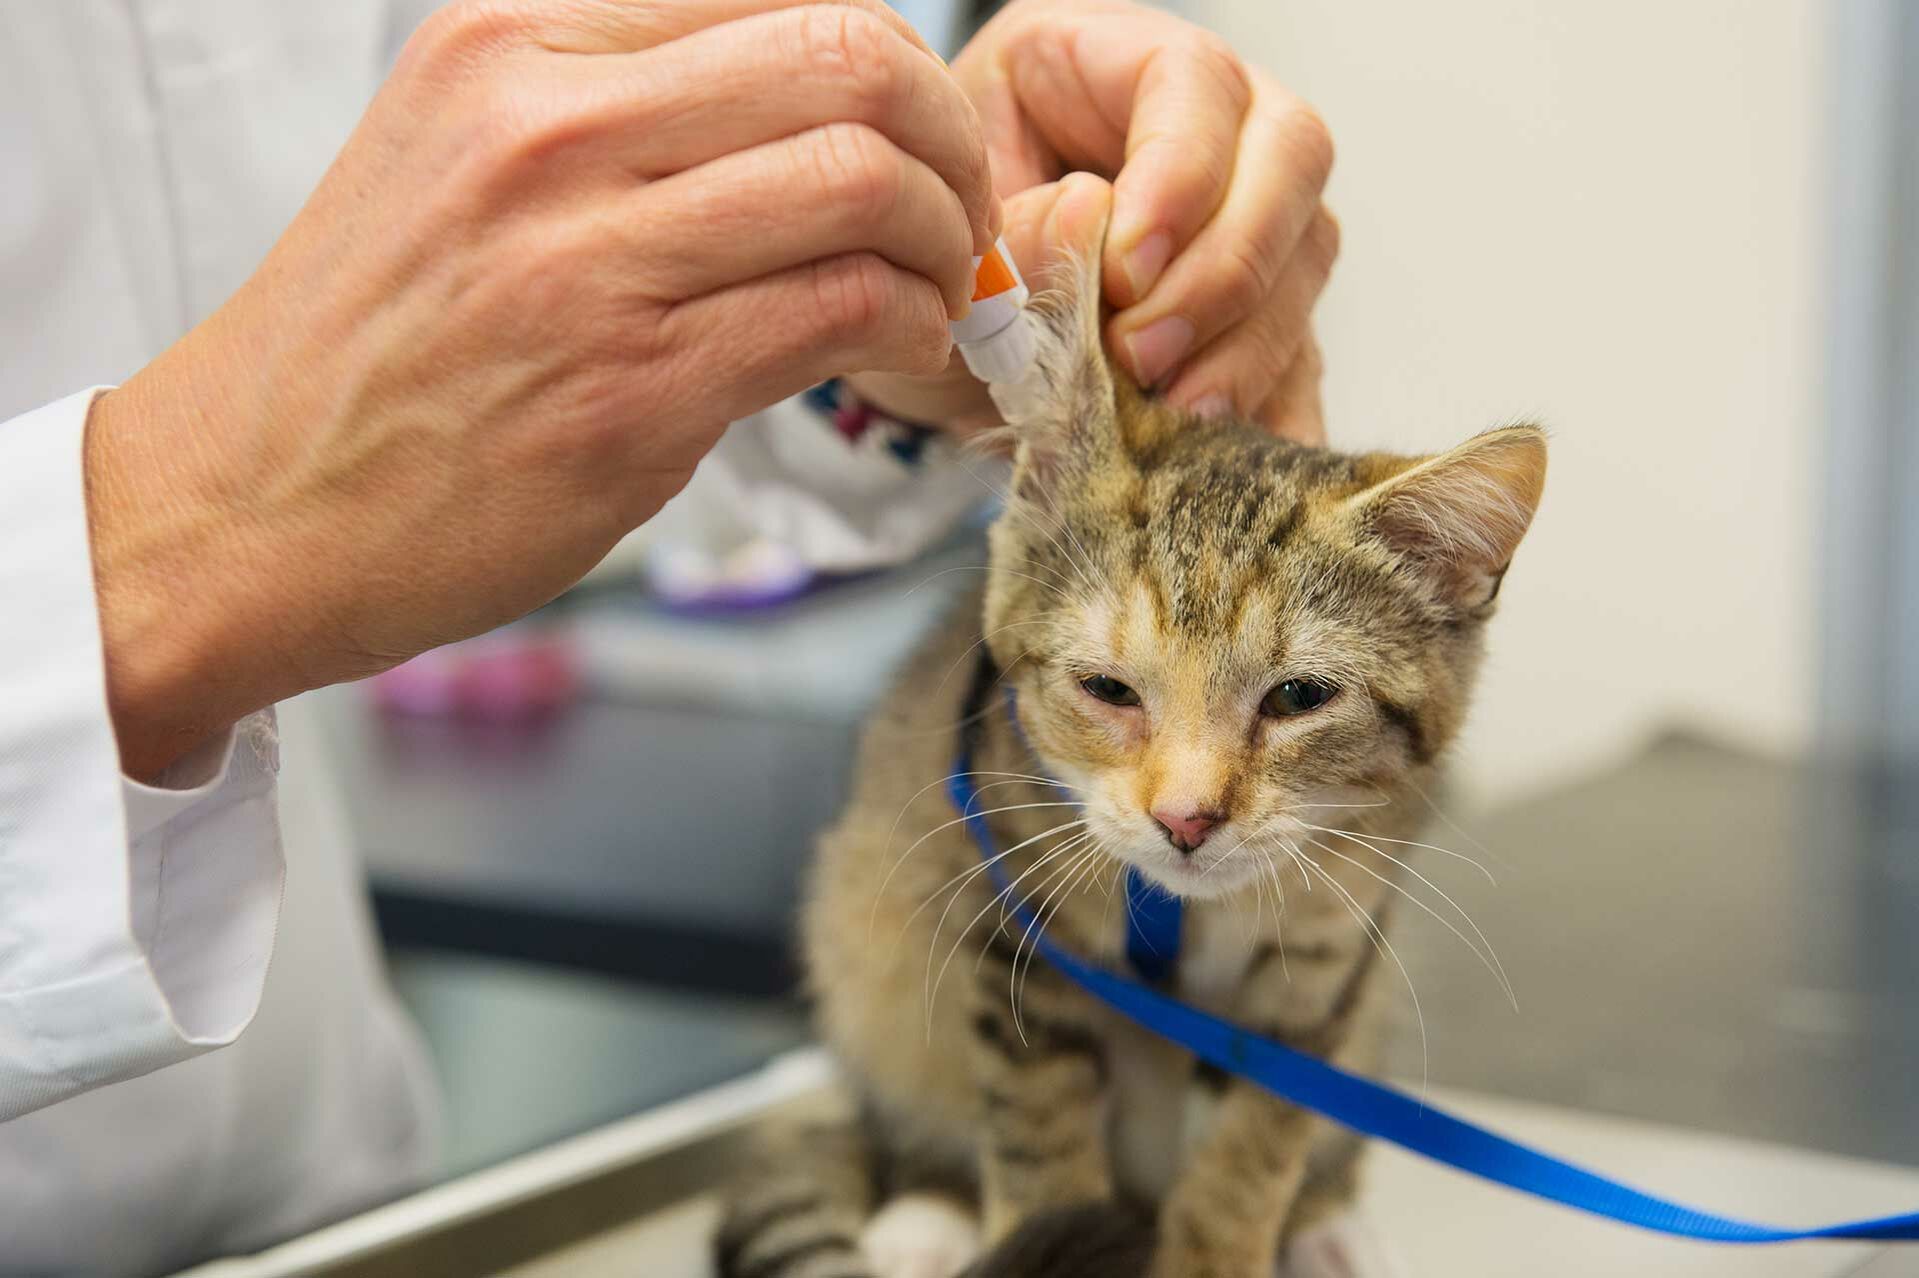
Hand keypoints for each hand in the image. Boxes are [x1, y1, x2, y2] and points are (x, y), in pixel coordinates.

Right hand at [85, 0, 997, 776]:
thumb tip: (806, 119)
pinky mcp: (630, 391)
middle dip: (948, 135)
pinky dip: (912, 325)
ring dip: (944, 240)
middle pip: (848, 56)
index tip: (910, 136)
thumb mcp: (460, 161)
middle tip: (957, 209)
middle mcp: (547, 128)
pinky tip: (899, 351)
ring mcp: (588, 260)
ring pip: (865, 179)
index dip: (884, 62)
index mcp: (509, 47)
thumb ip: (616, 115)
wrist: (246, 504)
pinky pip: (842, 308)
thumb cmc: (373, 349)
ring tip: (935, 290)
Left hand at [848, 0, 1334, 443]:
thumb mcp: (946, 230)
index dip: (1181, 176)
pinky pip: (1301, 353)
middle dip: (1225, 269)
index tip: (1125, 273)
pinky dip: (1271, 411)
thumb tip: (1094, 222)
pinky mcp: (1261, 309)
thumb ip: (1013, 228)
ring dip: (1246, 346)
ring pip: (1305, 257)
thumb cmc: (934, 245)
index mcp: (1113, 63)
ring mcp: (1250, 217)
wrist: (927, 324)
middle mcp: (1210, 125)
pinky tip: (1227, 462)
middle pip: (1290, 157)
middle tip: (1144, 355)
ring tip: (1170, 413)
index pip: (1194, 82)